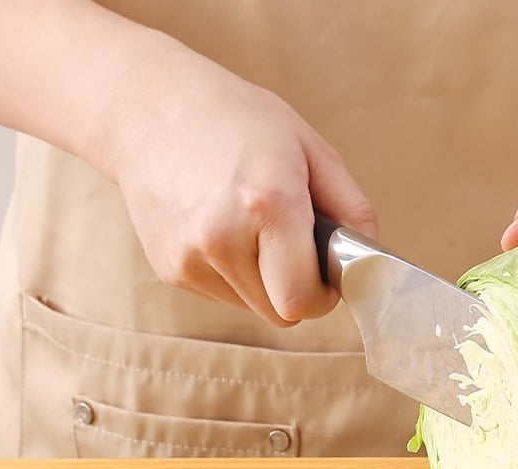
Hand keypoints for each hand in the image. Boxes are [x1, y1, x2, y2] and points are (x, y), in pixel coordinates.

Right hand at [101, 47, 374, 326]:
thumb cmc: (234, 118)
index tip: (325, 272)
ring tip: (249, 227)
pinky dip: (232, 273)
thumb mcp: (308, 146)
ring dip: (264, 282)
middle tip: (291, 246)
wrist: (145, 107)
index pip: (303, 300)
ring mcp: (190, 258)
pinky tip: (220, 227)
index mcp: (267, 203)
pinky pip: (222, 294)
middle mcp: (222, 237)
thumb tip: (371, 259)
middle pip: (281, 313)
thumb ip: (351, 207)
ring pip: (252, 308)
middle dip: (296, 289)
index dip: (323, 294)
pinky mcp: (170, 269)